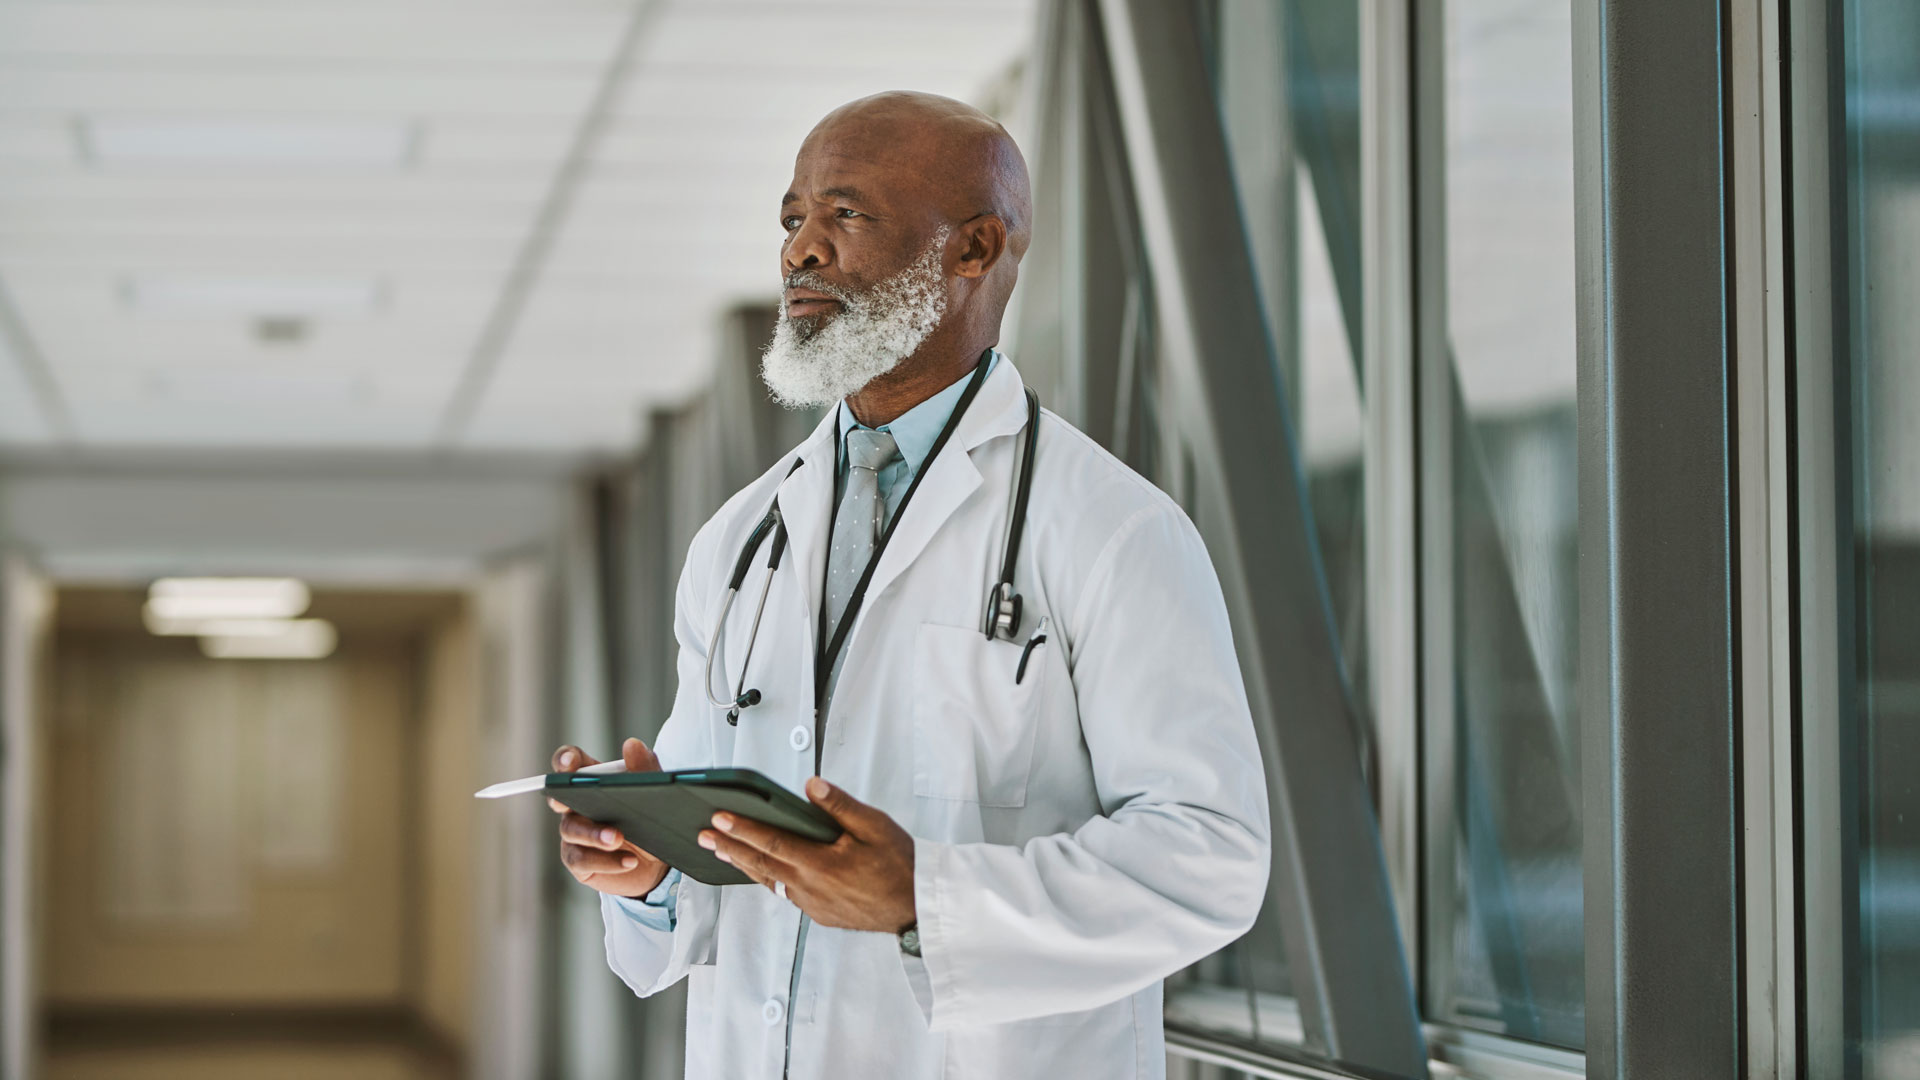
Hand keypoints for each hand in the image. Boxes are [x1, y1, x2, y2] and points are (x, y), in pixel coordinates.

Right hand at [550, 738, 670, 899]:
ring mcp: (575, 833)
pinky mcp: (579, 861)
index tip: (570, 763)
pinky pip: (582, 859)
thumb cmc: (651, 818)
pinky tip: (629, 860)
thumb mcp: (655, 792)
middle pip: (559, 797)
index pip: (570, 763)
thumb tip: (632, 744)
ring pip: (572, 829)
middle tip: (574, 800)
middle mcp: (577, 805)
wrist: (660, 860)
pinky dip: (606, 861)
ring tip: (617, 837)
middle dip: (563, 798)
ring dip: (594, 833)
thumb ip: (645, 768)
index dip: (565, 760)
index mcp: (592, 780)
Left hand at [699, 777, 916, 934]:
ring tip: (721, 851)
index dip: (742, 828)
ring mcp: (812, 904)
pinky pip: (785, 893)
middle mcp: (811, 888)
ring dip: (743, 864)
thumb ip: (840, 805)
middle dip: (729, 847)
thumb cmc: (900, 866)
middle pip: (760, 864)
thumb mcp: (876, 826)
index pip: (772, 842)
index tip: (719, 818)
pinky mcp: (819, 913)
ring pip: (770, 881)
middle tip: (704, 835)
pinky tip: (762, 870)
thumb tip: (811, 786)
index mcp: (822, 864)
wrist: (917, 907)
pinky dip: (767, 878)